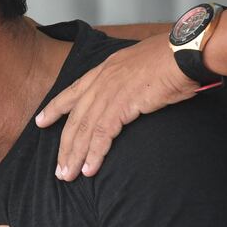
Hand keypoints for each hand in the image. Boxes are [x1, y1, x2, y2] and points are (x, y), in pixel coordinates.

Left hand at [35, 33, 198, 180]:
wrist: (185, 52)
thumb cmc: (173, 57)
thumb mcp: (141, 63)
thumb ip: (129, 78)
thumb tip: (132, 89)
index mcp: (104, 69)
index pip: (72, 92)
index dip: (54, 108)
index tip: (40, 121)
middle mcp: (101, 81)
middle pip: (74, 119)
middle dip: (64, 146)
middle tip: (58, 168)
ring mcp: (109, 93)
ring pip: (83, 130)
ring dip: (75, 156)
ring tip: (67, 175)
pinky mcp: (121, 106)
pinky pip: (101, 135)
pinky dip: (94, 154)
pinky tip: (89, 169)